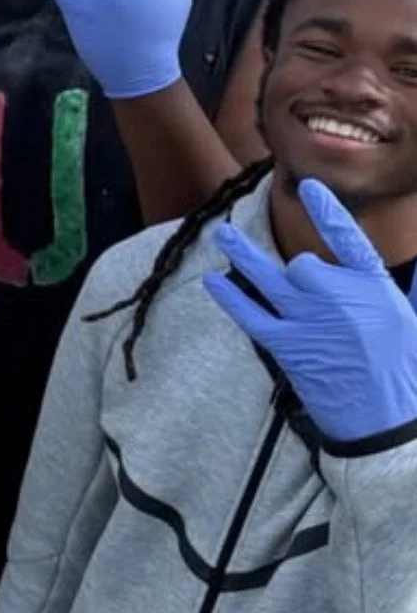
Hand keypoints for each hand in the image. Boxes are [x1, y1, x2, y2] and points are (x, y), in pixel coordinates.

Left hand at [204, 180, 416, 443]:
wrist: (389, 425)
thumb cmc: (403, 376)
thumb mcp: (407, 322)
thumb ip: (386, 289)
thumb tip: (378, 266)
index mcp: (376, 289)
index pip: (348, 238)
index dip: (326, 211)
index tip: (309, 186)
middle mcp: (341, 299)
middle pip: (303, 265)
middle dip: (300, 273)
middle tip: (307, 292)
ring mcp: (311, 323)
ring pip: (269, 279)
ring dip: (241, 254)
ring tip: (222, 234)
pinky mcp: (289, 348)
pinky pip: (251, 315)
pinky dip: (230, 297)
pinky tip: (214, 280)